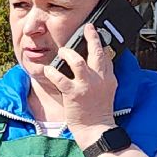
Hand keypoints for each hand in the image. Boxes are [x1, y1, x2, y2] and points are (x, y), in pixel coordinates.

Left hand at [39, 23, 117, 141]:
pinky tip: (47, 69)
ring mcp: (87, 85)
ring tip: (62, 50)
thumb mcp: (107, 91)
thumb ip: (102, 78)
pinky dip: (52, 72)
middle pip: (98, 52)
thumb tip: (97, 67)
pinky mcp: (74, 93)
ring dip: (68, 53)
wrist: (97, 129)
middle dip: (93, 37)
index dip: (102, 43)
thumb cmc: (99, 112)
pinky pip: (60, 78)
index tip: (97, 33)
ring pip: (78, 61)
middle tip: (87, 27)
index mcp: (109, 78)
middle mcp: (100, 78)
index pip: (107, 55)